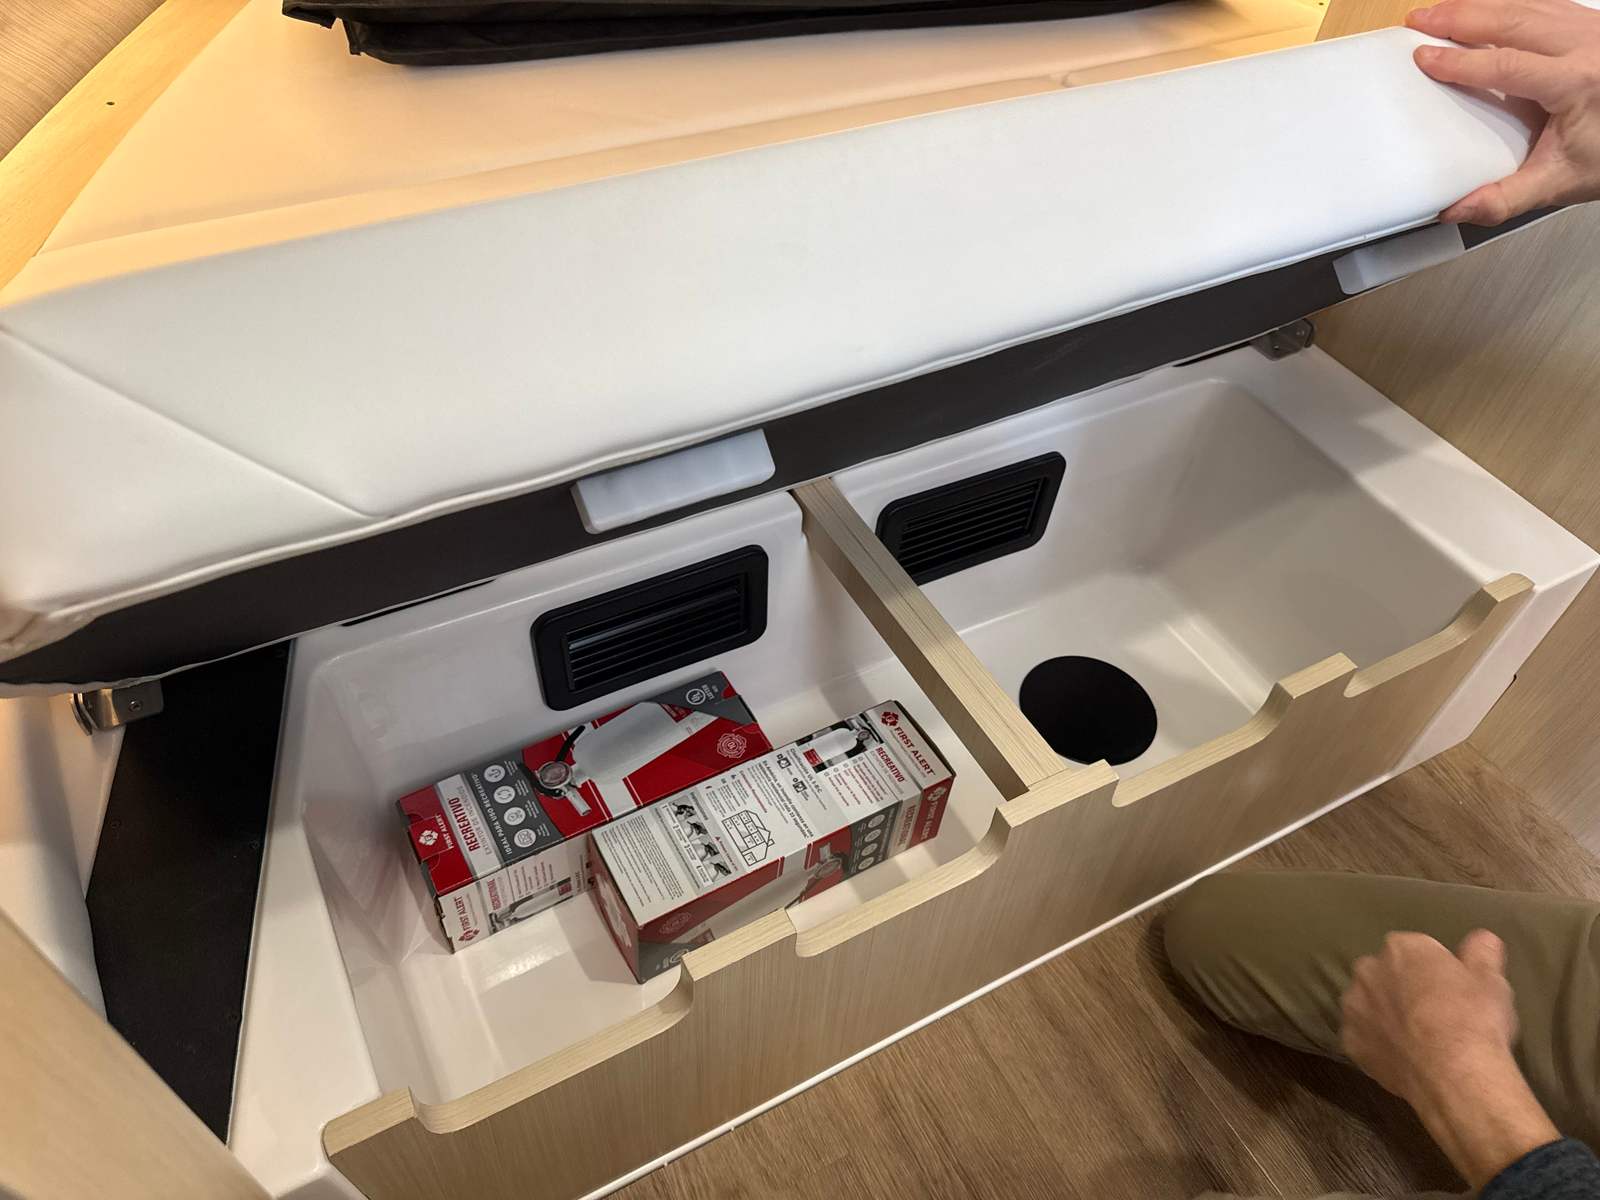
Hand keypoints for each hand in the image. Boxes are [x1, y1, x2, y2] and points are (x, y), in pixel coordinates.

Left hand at [1340, 928, 1515, 1101]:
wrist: (1454, 1074)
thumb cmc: (1474, 1019)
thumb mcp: (1491, 982)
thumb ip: (1482, 954)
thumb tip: (1483, 939)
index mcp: (1401, 948)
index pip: (1414, 950)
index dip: (1433, 971)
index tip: (1449, 990)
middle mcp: (1368, 971)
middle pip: (1384, 974)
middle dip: (1401, 988)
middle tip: (1432, 1014)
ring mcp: (1354, 1008)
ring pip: (1368, 1005)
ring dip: (1383, 1015)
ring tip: (1415, 1039)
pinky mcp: (1349, 1043)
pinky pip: (1363, 1039)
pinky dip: (1377, 1046)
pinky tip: (1401, 1058)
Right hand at [1405, 0, 1599, 223]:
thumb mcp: (1560, 184)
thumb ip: (1505, 200)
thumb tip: (1457, 209)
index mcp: (1577, 82)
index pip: (1504, 65)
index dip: (1459, 62)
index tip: (1424, 58)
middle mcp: (1588, 45)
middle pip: (1512, 19)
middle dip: (1459, 16)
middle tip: (1419, 19)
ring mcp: (1593, 28)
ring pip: (1527, 3)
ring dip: (1479, 5)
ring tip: (1442, 10)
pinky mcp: (1593, 23)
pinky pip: (1545, 4)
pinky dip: (1508, 4)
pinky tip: (1486, 9)